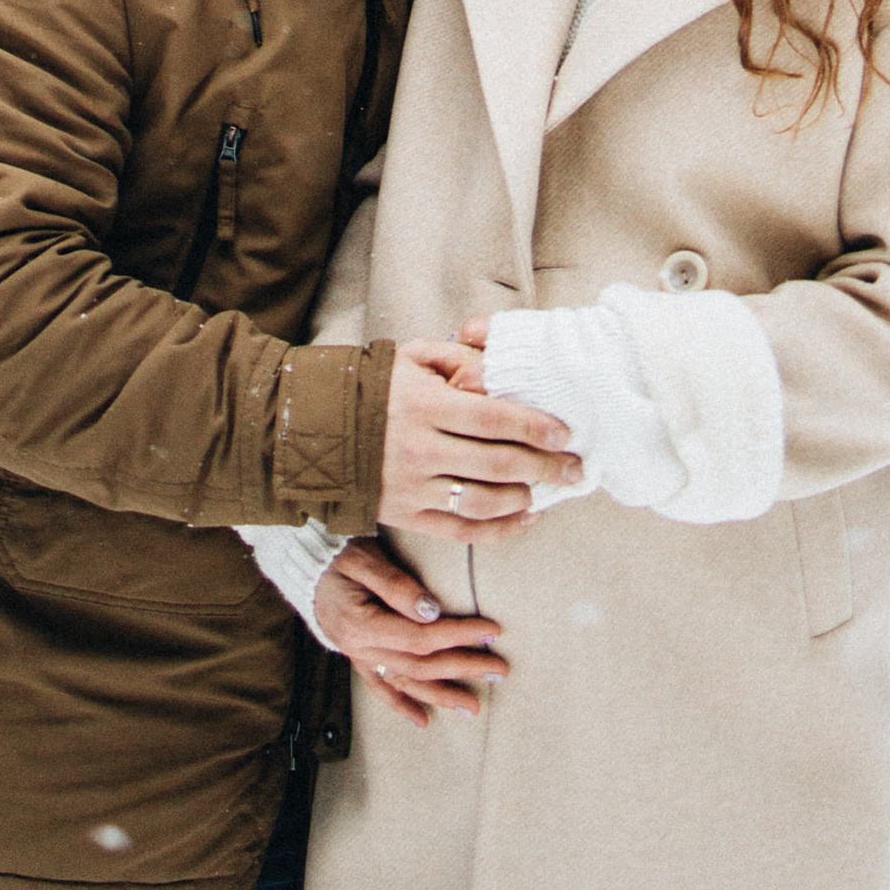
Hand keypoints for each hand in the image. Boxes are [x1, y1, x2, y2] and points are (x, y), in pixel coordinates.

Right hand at [317, 536, 508, 723]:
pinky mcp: (356, 657)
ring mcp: (357, 657)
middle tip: (500, 670)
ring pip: (405, 683)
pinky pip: (380, 688)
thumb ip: (396, 585)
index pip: (422, 638)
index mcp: (363, 625)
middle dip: (463, 669)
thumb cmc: (333, 553)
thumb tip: (433, 610)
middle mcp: (360, 648)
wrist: (299, 561)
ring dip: (441, 696)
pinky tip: (423, 722)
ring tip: (474, 707)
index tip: (492, 631)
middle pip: (420, 665)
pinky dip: (402, 706)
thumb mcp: (363, 559)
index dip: (459, 636)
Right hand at [377, 340, 579, 538]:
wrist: (314, 428)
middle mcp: (420, 450)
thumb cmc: (372, 387)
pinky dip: (498, 530)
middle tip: (575, 469)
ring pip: (483, 502)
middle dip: (544, 467)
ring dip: (523, 498)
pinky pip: (461, 531)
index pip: (493, 419)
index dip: (534, 427)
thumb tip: (496, 366)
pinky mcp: (405, 517)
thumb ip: (456, 359)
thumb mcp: (410, 358)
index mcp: (424, 406)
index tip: (564, 433)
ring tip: (547, 491)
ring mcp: (412, 488)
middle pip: (497, 463)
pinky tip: (523, 519)